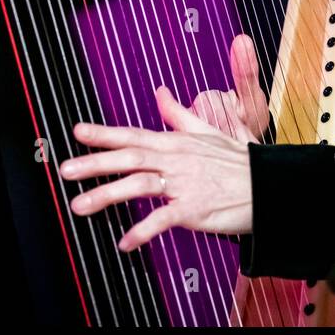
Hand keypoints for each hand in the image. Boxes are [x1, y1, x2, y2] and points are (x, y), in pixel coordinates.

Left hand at [59, 35, 267, 250]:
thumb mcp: (207, 132)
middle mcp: (177, 159)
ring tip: (80, 206)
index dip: (104, 133)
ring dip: (107, 195)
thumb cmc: (239, 161)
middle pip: (130, 157)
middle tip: (65, 170)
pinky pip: (163, 219)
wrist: (269, 185)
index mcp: (176, 142)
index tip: (77, 132)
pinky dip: (142, 231)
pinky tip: (124, 242)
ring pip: (139, 185)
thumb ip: (178, 114)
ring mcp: (185, 183)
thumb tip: (160, 92)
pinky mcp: (195, 208)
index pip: (134, 134)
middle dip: (95, 162)